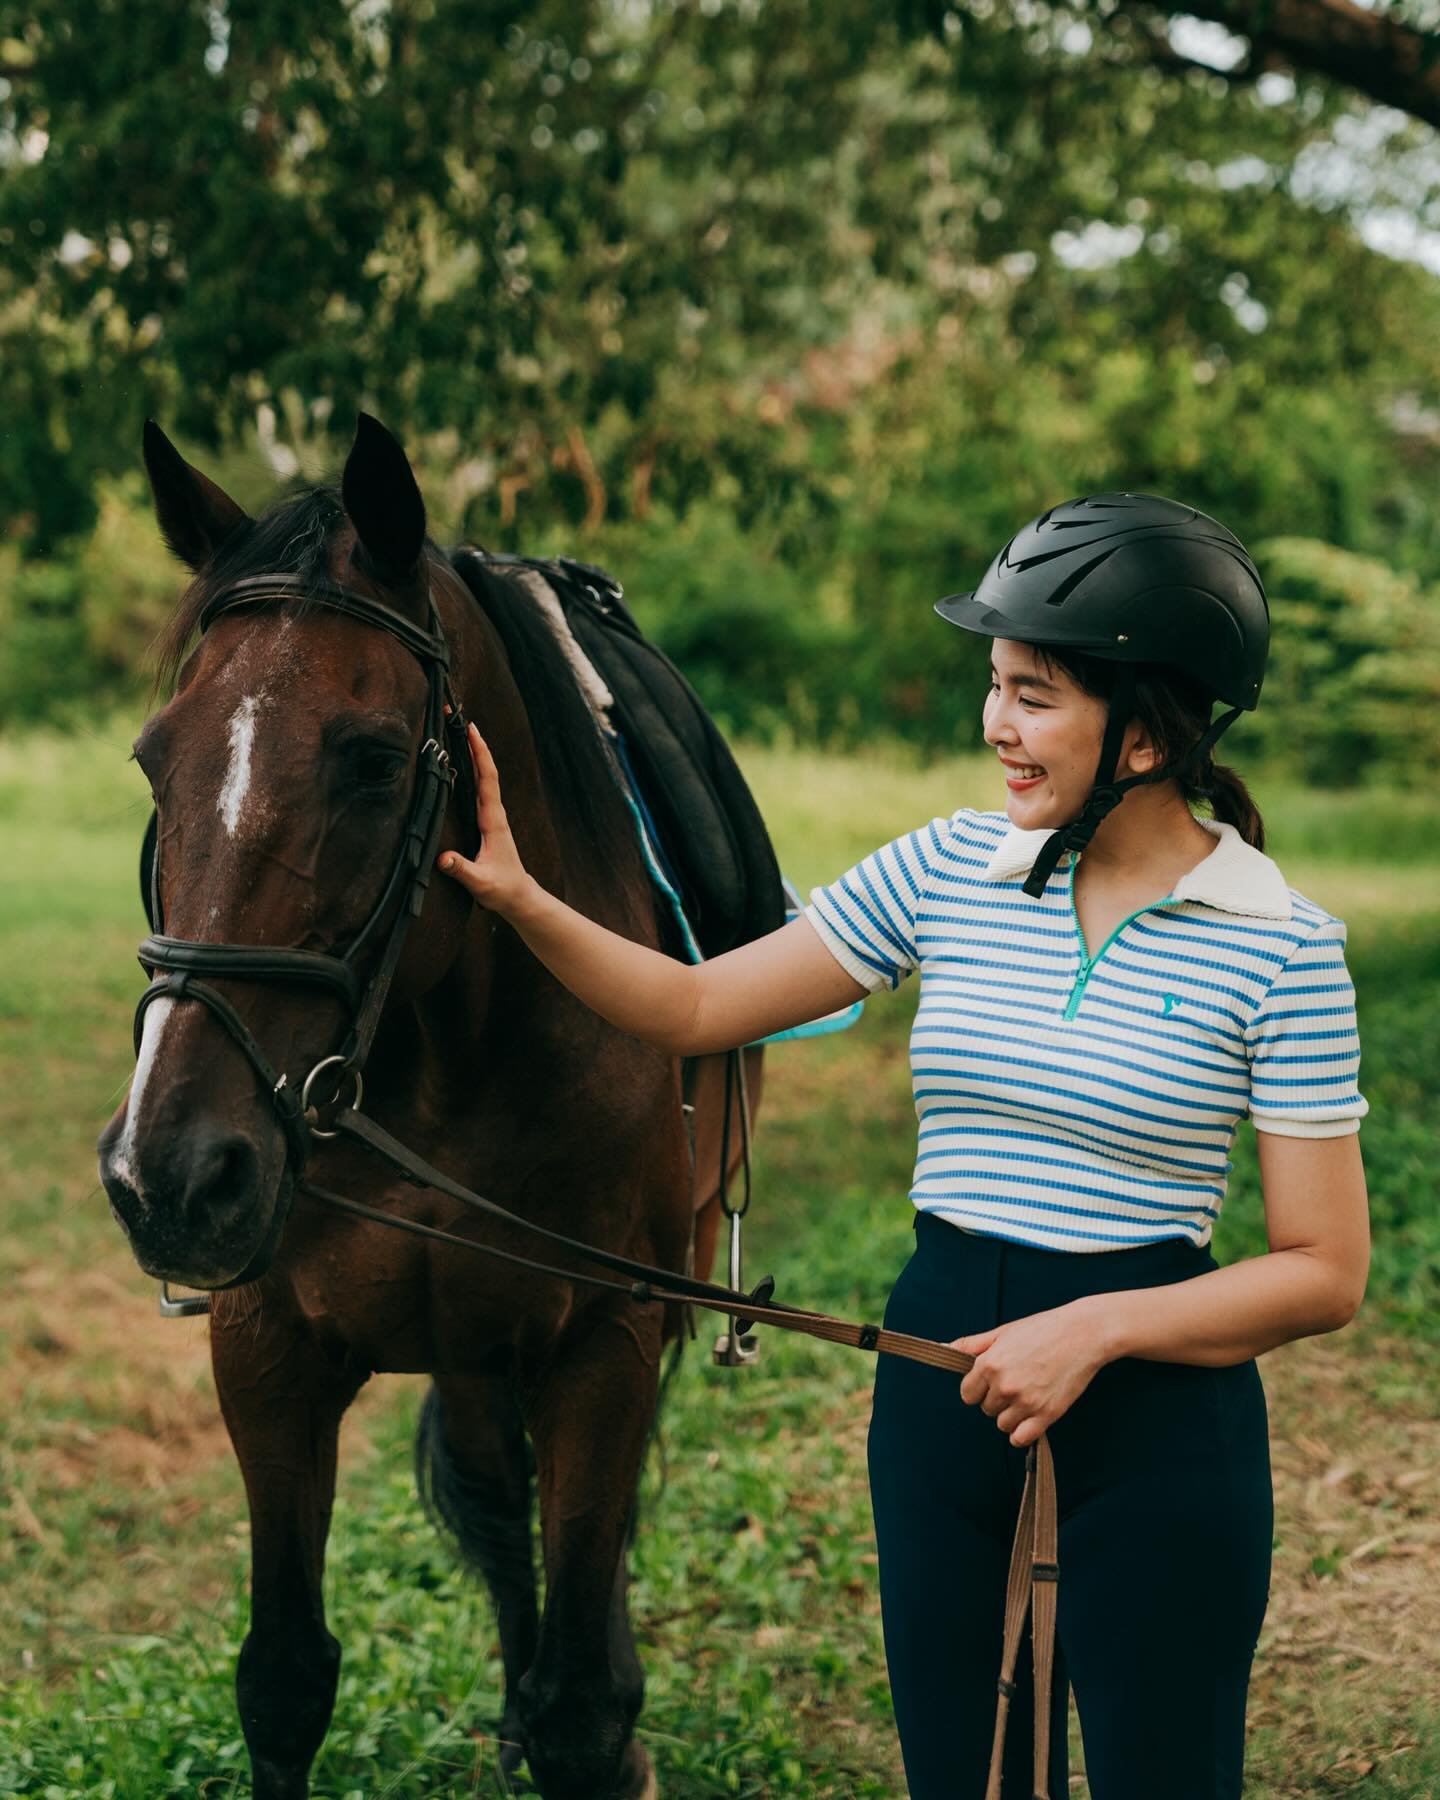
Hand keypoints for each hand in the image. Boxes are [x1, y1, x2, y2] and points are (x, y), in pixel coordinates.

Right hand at [437, 723, 534, 919]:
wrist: (519, 897)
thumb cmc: (502, 889)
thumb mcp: (481, 883)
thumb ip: (462, 870)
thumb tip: (443, 859)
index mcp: (493, 820)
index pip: (486, 780)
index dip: (480, 754)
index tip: (472, 730)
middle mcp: (494, 813)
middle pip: (485, 771)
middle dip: (474, 744)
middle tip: (460, 720)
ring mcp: (492, 817)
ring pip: (483, 778)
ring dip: (473, 755)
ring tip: (459, 733)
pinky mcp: (488, 823)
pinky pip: (479, 790)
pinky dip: (472, 772)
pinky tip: (461, 765)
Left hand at [952, 1298, 1109, 1448]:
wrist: (1083, 1333)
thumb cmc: (1043, 1329)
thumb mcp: (1003, 1332)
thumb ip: (972, 1345)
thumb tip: (944, 1348)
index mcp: (990, 1363)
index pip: (967, 1394)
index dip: (978, 1388)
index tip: (992, 1381)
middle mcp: (1004, 1385)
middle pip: (986, 1409)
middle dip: (997, 1399)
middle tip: (1017, 1381)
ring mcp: (1026, 1402)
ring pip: (1003, 1424)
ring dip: (1011, 1415)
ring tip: (1028, 1395)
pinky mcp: (1046, 1414)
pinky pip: (1020, 1439)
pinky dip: (1022, 1433)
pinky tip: (1030, 1419)